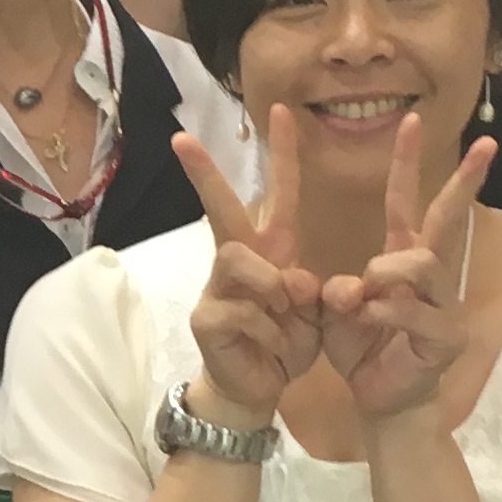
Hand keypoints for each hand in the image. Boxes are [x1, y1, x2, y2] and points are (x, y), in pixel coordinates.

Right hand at [174, 104, 322, 426]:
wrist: (259, 388)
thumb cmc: (286, 342)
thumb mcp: (318, 313)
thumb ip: (320, 291)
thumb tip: (297, 280)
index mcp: (272, 250)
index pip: (278, 194)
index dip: (282, 156)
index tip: (283, 113)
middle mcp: (240, 261)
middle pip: (220, 209)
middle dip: (204, 174)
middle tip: (181, 140)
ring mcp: (216, 288)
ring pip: (235, 259)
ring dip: (268, 283)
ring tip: (286, 310)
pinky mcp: (206, 319)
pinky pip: (241, 311)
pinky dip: (269, 331)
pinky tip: (275, 348)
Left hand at [322, 117, 495, 426]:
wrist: (380, 403)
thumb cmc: (362, 350)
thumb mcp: (336, 311)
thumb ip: (339, 290)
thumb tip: (347, 287)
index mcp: (403, 259)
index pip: (407, 201)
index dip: (408, 163)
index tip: (412, 120)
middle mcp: (430, 276)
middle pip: (449, 218)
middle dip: (465, 180)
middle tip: (487, 143)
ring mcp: (443, 305)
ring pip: (423, 262)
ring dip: (387, 270)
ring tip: (365, 292)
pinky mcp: (444, 338)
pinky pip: (413, 311)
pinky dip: (385, 312)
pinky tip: (368, 318)